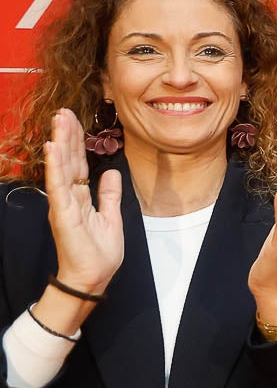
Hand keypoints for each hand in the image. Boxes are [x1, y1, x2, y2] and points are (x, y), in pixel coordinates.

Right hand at [45, 109, 122, 293]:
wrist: (93, 277)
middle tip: (64, 110)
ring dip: (60, 142)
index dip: (77, 142)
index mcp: (80, 197)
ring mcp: (64, 203)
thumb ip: (109, 194)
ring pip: (61, 166)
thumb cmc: (99, 253)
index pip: (78, 163)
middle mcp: (69, 197)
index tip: (75, 120)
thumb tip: (110, 172)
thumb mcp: (111, 217)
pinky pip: (58, 185)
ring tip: (59, 119)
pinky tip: (54, 147)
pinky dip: (56, 166)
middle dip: (67, 134)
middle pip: (68, 160)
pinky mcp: (62, 212)